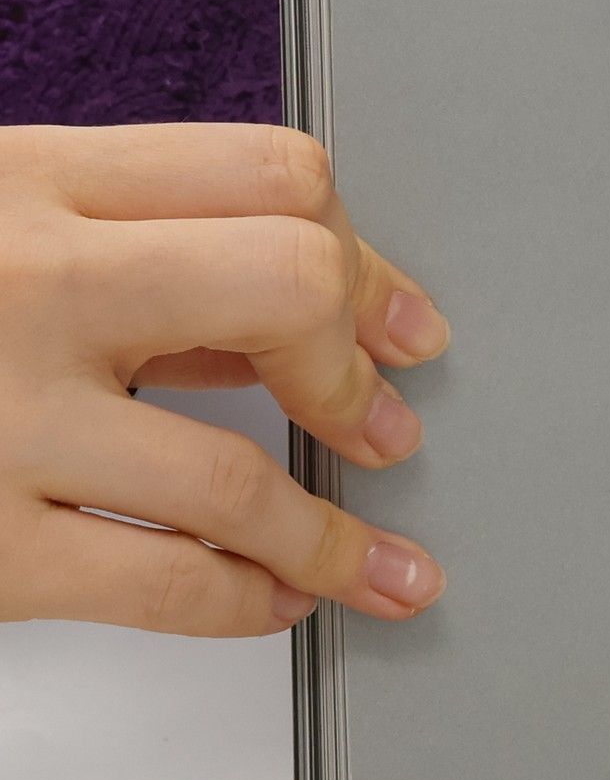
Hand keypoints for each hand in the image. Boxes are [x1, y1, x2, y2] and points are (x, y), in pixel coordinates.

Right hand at [0, 125, 448, 635]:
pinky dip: (246, 601)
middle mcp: (25, 282)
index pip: (272, 178)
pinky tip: (273, 600)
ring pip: (235, 475)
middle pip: (283, 286)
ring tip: (380, 562)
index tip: (401, 322)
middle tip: (382, 424)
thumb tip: (301, 322)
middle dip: (353, 369)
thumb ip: (131, 251)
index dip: (365, 259)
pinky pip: (162, 583)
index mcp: (31, 181)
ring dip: (335, 535)